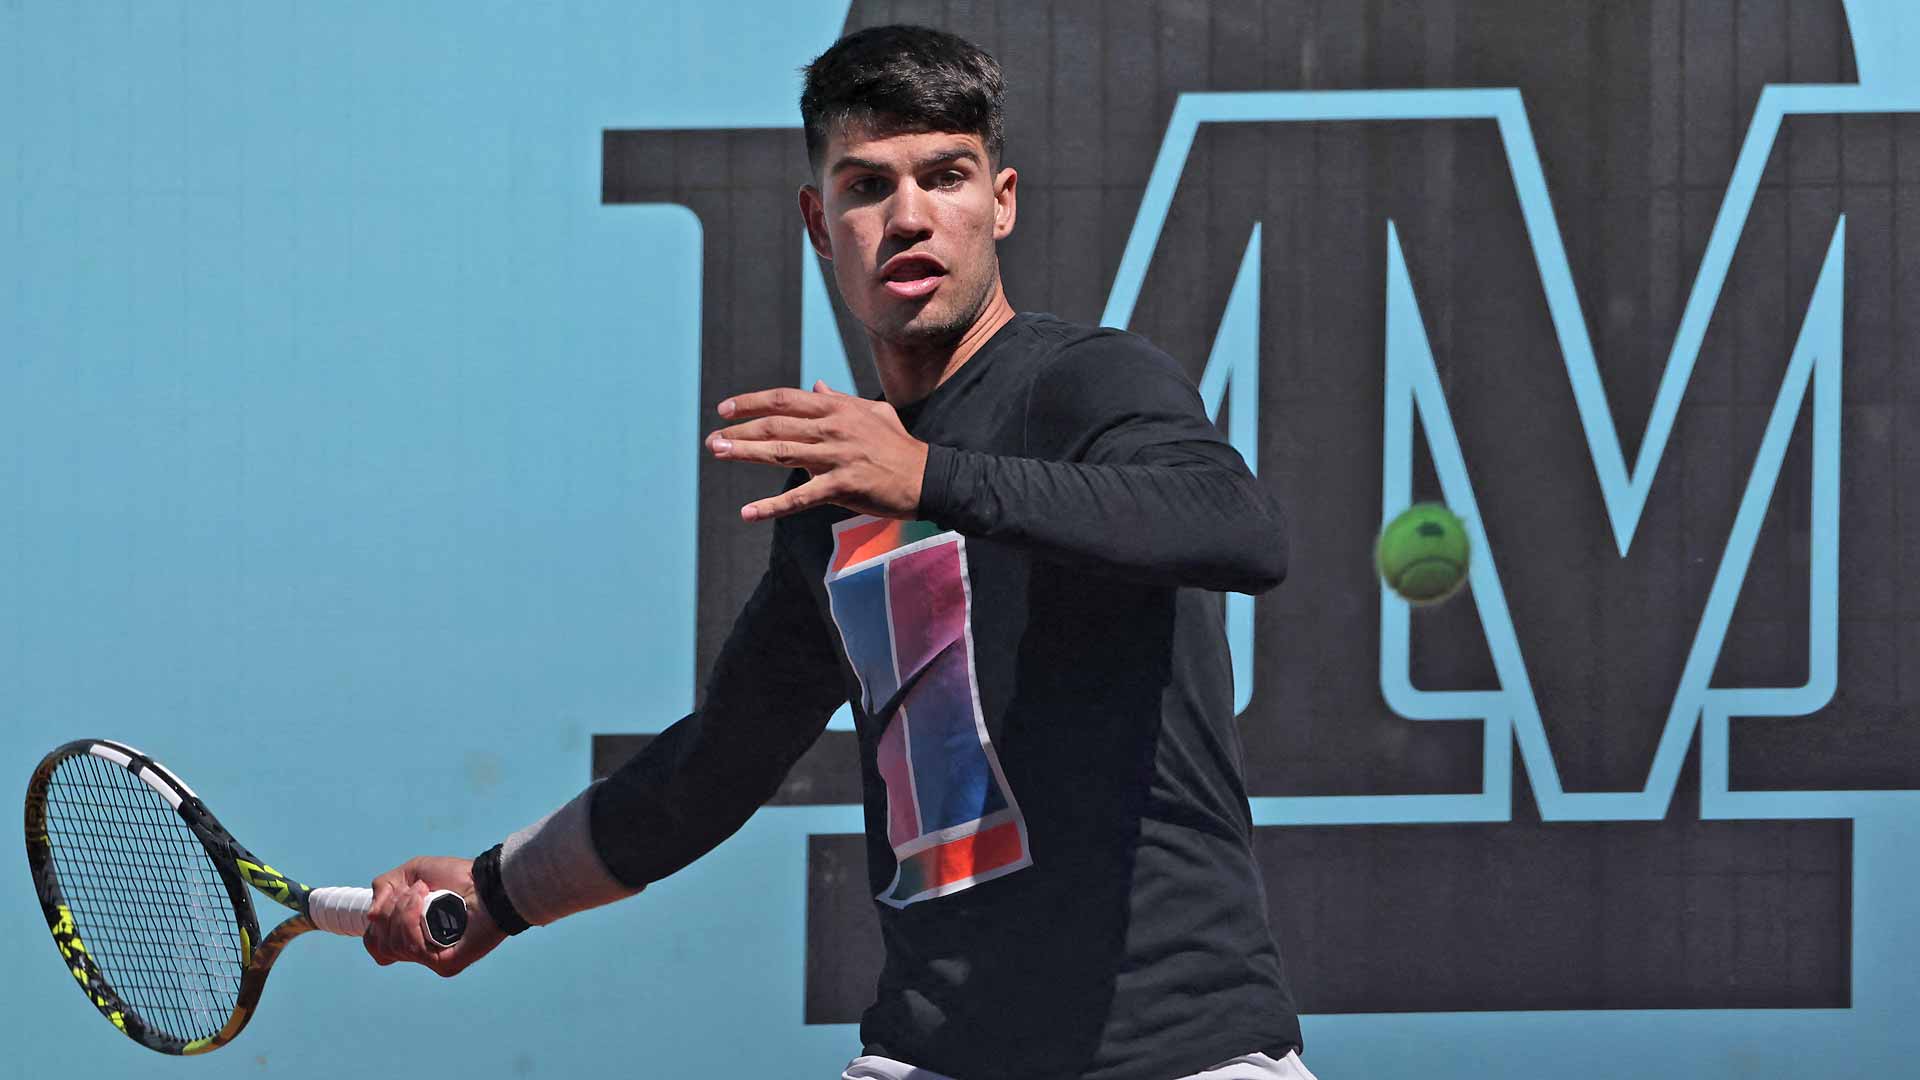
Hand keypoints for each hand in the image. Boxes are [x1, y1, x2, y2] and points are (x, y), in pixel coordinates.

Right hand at [362, 855, 506, 976]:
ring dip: (404, 911)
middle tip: (417, 891)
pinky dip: (413, 919)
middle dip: (391, 911)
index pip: (376, 945)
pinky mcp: (444, 964)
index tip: (390, 901)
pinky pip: (413, 948)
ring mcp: (431, 959)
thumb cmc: (456, 877)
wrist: (486, 882)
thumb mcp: (411, 873)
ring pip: (394, 945)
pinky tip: (426, 900)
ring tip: (424, 892)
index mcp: (409, 933)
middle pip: (381, 944)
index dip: (376, 925)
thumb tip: (370, 915)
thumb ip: (384, 888)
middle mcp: (418, 949)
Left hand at [708, 381, 928, 520]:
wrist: (926, 476)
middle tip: (713, 440)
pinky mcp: (843, 486)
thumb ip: (840, 399)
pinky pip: (800, 497)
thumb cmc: (898, 445)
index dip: (751, 402)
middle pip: (776, 424)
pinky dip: (771, 506)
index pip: (785, 399)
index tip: (726, 409)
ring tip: (718, 453)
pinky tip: (748, 513)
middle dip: (740, 430)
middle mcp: (833, 428)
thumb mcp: (870, 413)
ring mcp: (837, 457)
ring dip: (746, 452)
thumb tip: (817, 384)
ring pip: (781, 452)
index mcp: (837, 408)